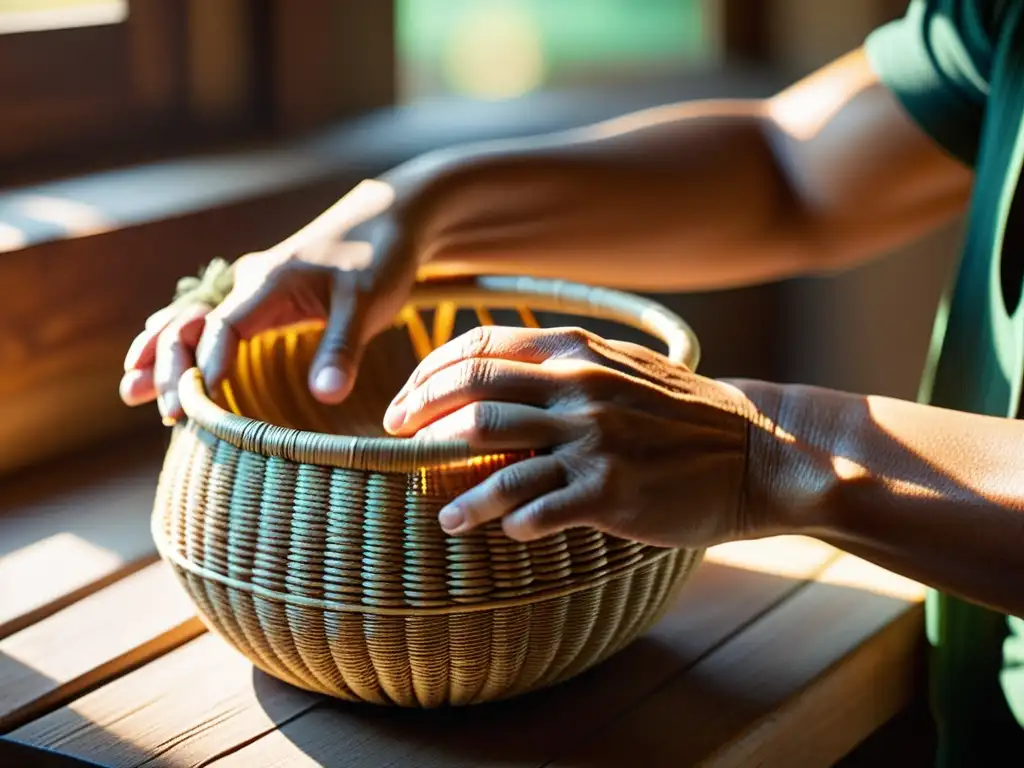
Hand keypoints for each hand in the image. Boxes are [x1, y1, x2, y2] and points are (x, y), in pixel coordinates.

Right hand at [118, 179, 420, 422]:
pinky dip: (181, 339)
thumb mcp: (369, 305)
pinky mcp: (261, 292)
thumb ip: (343, 349)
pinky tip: (158, 357)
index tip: (197, 408)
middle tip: (162, 413)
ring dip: (162, 353)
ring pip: (192, 318)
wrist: (389, 217)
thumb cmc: (381, 259)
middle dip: (170, 367)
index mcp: (270, 282)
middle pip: (193, 323)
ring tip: (130, 389)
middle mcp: (249, 280)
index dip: (207, 367)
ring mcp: (251, 284)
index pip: (223, 328)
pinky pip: (208, 316)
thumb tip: (327, 397)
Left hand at [382, 325, 778, 546]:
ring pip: (493, 453)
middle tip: (397, 443)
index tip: (405, 401)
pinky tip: (502, 532)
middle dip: (419, 418)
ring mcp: (594, 439)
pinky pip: (538, 509)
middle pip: (471, 394)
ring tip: (444, 515)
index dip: (429, 372)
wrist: (757, 452)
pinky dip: (508, 521)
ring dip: (456, 487)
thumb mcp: (622, 368)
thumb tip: (491, 378)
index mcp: (576, 352)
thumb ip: (561, 366)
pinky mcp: (611, 491)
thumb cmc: (682, 413)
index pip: (480, 347)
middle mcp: (578, 388)